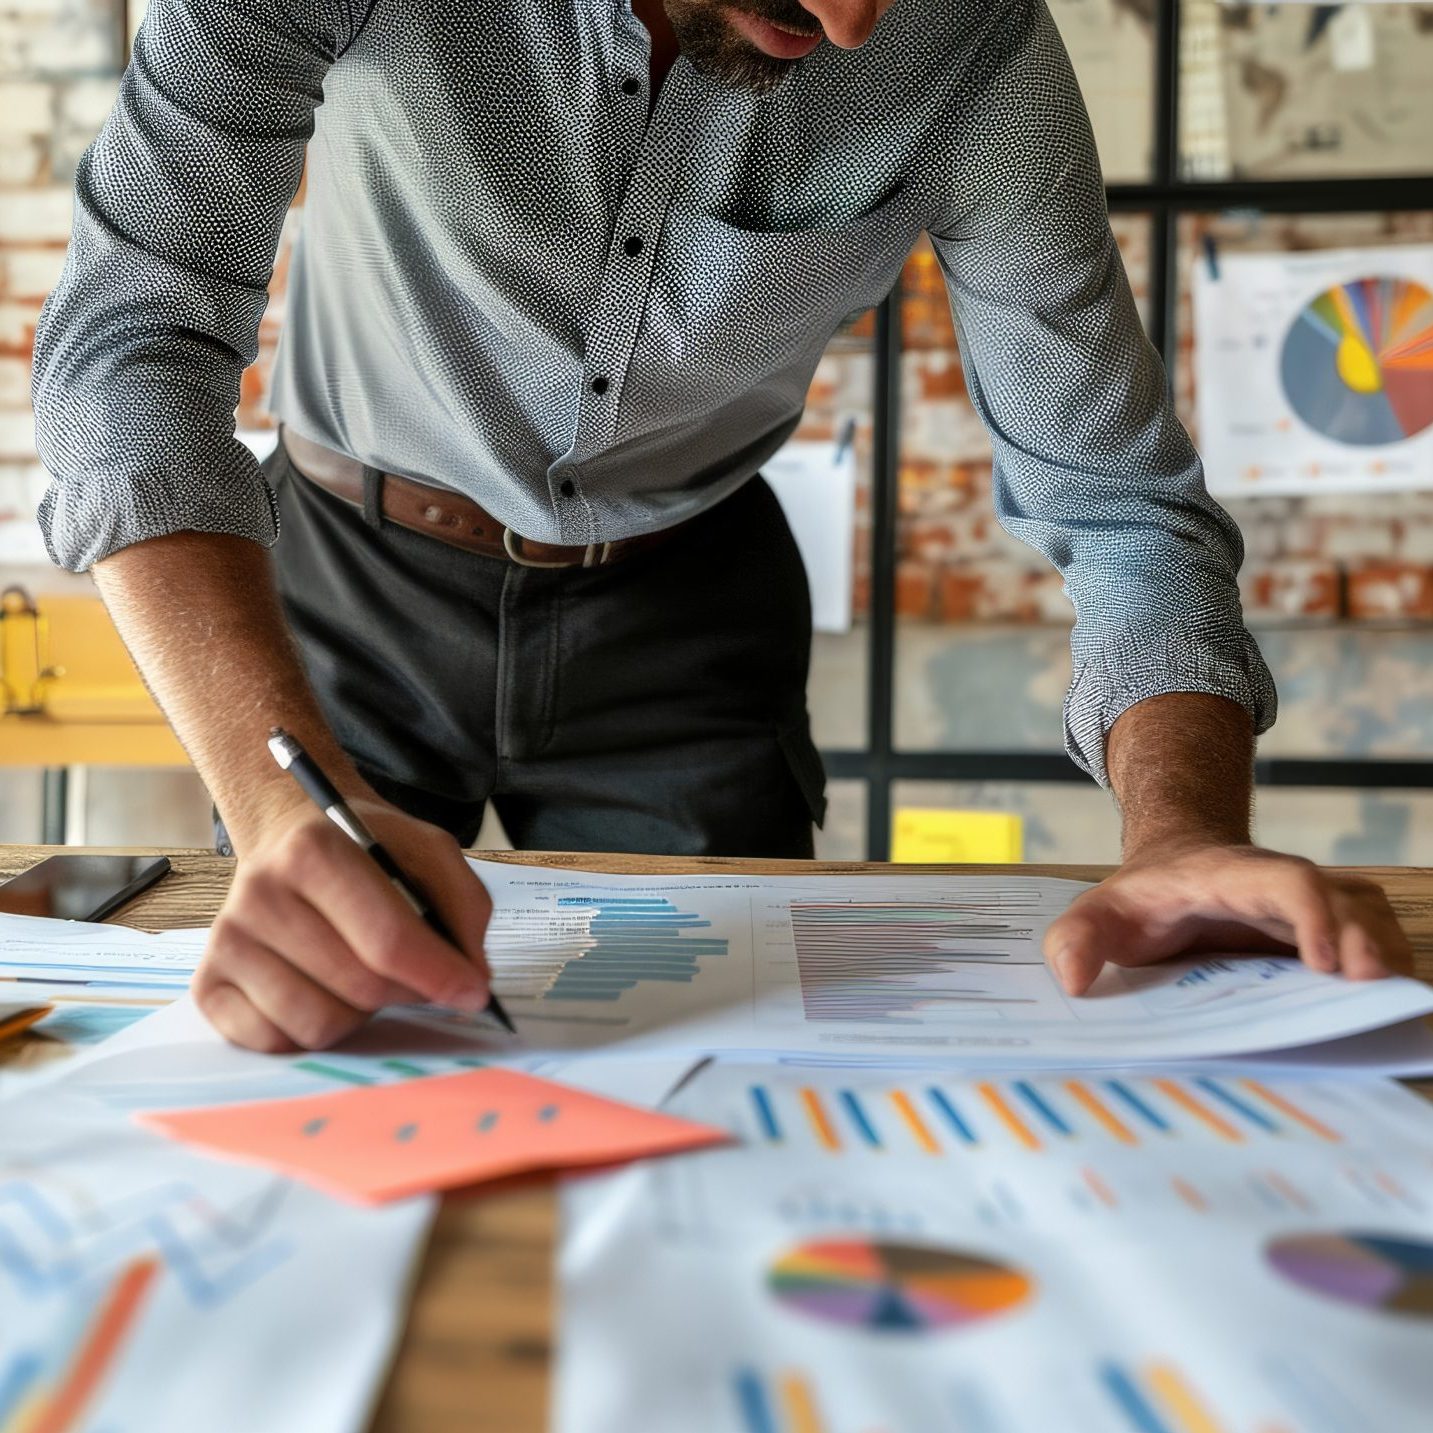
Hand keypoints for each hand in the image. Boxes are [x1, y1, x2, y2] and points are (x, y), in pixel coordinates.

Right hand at [195, 795, 492, 1051]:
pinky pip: (275, 1043)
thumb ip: (464, 907)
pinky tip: (323, 992)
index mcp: (314, 850)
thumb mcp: (428, 851)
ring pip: (319, 1025)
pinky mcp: (208, 984)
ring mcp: (227, 942)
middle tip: (416, 977)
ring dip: (361, 1014)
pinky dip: (312, 1032)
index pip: (386, 940)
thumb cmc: (367, 849)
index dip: (439, 975)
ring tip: (364, 976)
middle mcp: (259, 893)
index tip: (474, 994)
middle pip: (359, 987)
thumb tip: (472, 981)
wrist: (290, 833)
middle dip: (406, 992)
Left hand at [1043, 842, 1413, 995]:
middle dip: (1366, 940)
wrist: (1170, 868)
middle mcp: (1280, 885)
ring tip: (1391, 999)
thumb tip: (1072, 979)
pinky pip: (1370, 935)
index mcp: (1230, 877)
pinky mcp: (1322, 929)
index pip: (1287, 881)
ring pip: (1367, 914)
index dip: (1312, 915)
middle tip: (1375, 986)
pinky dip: (1386, 961)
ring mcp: (1307, 905)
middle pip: (1344, 899)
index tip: (1324, 962)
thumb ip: (1074, 938)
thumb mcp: (1098, 913)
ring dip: (1385, 951)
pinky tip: (1382, 1002)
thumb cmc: (1140, 898)